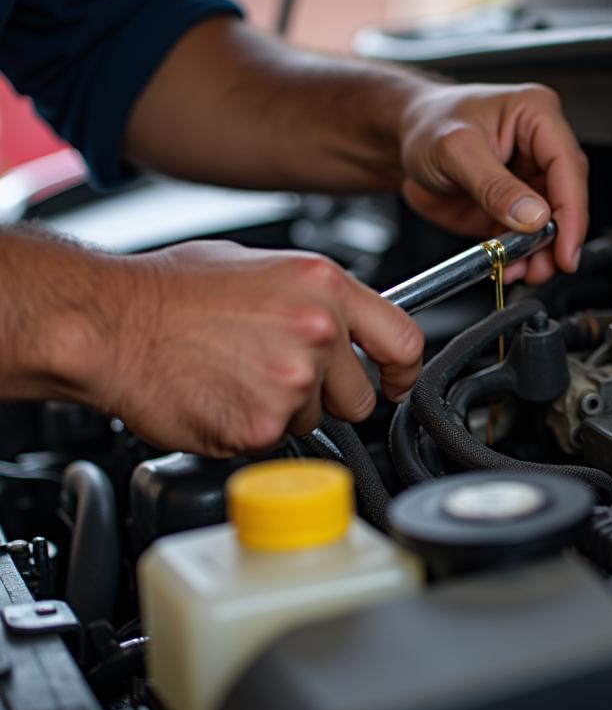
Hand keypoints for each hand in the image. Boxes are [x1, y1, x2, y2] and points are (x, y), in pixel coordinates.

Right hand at [95, 241, 422, 455]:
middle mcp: (318, 330)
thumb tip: (349, 323)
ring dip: (283, 412)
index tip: (393, 382)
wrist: (109, 322)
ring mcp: (292, 381)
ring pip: (313, 422)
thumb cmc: (171, 290)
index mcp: (324, 286)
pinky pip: (274, 443)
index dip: (402, 371)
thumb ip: (317, 300)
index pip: (404, 341)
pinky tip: (219, 398)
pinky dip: (248, 431)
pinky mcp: (261, 425)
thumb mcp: (262, 267)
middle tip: (276, 375)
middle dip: (327, 396)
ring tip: (235, 377)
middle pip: (359, 396)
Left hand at [398, 81, 588, 283]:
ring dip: (542, 253)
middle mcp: (539, 146)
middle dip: (558, 238)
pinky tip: (509, 266)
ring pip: (551, 223)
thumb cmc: (426, 124)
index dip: (572, 211)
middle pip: (567, 198)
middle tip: (546, 266)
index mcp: (536, 115)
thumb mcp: (454, 150)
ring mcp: (528, 179)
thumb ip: (494, 185)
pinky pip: (526, 238)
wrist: (399, 141)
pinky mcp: (514, 207)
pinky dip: (521, 257)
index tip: (565, 247)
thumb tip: (533, 217)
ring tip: (525, 272)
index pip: (568, 165)